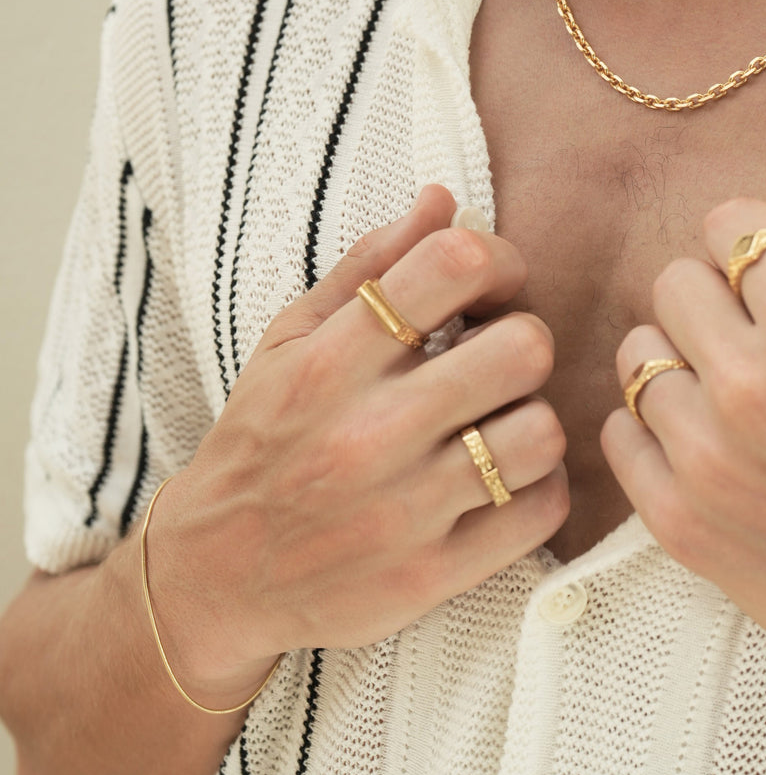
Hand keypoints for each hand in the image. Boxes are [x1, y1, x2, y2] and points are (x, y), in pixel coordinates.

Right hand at [147, 186, 568, 707]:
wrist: (213, 576)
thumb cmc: (262, 440)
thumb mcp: (290, 340)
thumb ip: (368, 265)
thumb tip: (444, 199)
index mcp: (332, 360)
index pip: (453, 265)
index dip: (497, 260)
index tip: (486, 287)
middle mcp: (368, 433)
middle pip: (522, 348)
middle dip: (521, 342)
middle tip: (496, 363)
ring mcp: (403, 510)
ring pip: (541, 434)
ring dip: (533, 423)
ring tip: (498, 427)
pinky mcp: (432, 575)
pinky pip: (542, 511)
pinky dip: (538, 490)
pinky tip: (502, 482)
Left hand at [601, 134, 765, 740]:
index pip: (727, 224)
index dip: (752, 238)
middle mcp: (748, 384)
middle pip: (673, 283)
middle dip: (716, 295)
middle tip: (757, 330)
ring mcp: (706, 457)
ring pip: (637, 355)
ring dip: (679, 360)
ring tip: (731, 385)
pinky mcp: (681, 520)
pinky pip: (616, 433)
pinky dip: (650, 429)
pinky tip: (703, 438)